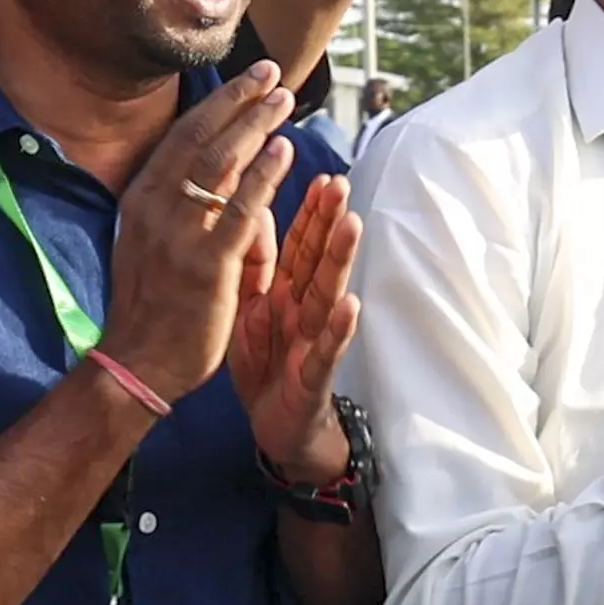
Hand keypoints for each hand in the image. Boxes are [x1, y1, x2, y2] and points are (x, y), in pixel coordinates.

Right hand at [97, 68, 300, 402]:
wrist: (138, 363)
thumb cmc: (150, 307)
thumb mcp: (148, 243)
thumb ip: (172, 207)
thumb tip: (198, 173)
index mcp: (140, 201)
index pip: (181, 138)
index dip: (216, 104)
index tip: (245, 79)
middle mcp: (154, 208)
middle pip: (201, 139)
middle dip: (238, 101)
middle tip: (270, 73)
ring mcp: (179, 234)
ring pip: (220, 164)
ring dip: (255, 126)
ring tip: (283, 100)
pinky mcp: (207, 263)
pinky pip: (240, 209)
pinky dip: (263, 175)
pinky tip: (284, 150)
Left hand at [232, 174, 363, 486]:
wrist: (273, 429)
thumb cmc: (265, 366)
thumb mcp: (250, 310)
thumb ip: (256, 265)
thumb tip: (256, 212)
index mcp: (283, 293)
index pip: (299, 246)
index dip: (310, 212)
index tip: (323, 175)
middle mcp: (303, 311)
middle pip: (318, 261)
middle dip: (330, 223)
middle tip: (341, 184)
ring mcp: (311, 342)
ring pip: (327, 295)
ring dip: (341, 261)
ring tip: (352, 225)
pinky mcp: (312, 377)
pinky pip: (326, 351)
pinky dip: (339, 329)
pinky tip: (352, 305)